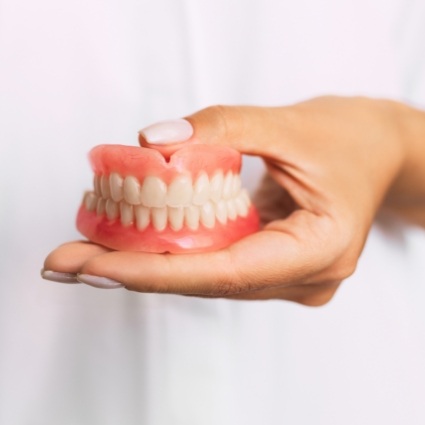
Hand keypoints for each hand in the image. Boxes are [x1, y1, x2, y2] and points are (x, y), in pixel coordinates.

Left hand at [42, 96, 424, 304]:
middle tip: (68, 260)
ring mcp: (289, 276)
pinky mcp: (274, 265)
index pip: (225, 273)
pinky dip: (175, 252)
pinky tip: (134, 242)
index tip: (94, 266)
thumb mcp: (289, 123)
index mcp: (319, 250)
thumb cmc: (350, 138)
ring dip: (149, 262)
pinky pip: (217, 264)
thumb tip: (152, 142)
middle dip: (134, 270)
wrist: (378, 151)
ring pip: (207, 277)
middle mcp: (303, 277)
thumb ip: (222, 128)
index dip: (155, 272)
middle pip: (207, 282)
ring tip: (88, 250)